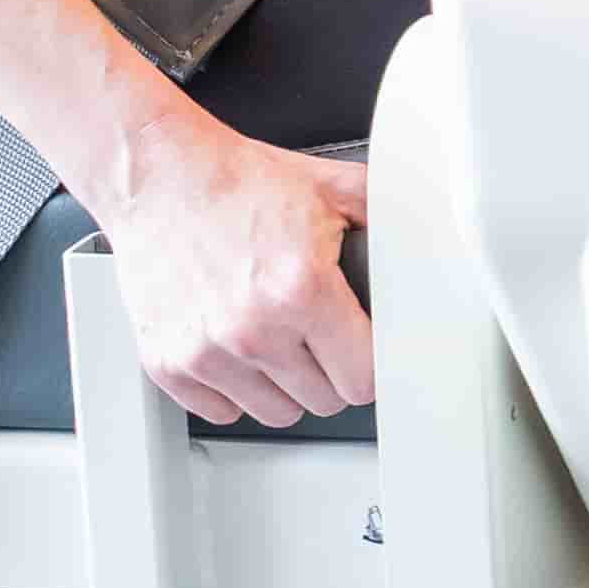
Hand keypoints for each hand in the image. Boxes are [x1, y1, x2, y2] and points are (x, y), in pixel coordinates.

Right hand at [99, 112, 377, 427]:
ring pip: (276, 413)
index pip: (363, 379)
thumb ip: (388, 223)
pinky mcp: (167, 363)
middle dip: (329, 369)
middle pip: (325, 401)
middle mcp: (254, 328)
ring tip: (276, 335)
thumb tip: (432, 246)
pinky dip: (233, 388)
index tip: (359, 346)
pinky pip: (223, 411)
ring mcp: (206, 351)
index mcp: (302, 288)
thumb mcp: (333, 188)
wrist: (156, 174)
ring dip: (283, 384)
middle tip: (316, 330)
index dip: (368, 362)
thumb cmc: (238, 181)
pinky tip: (236, 345)